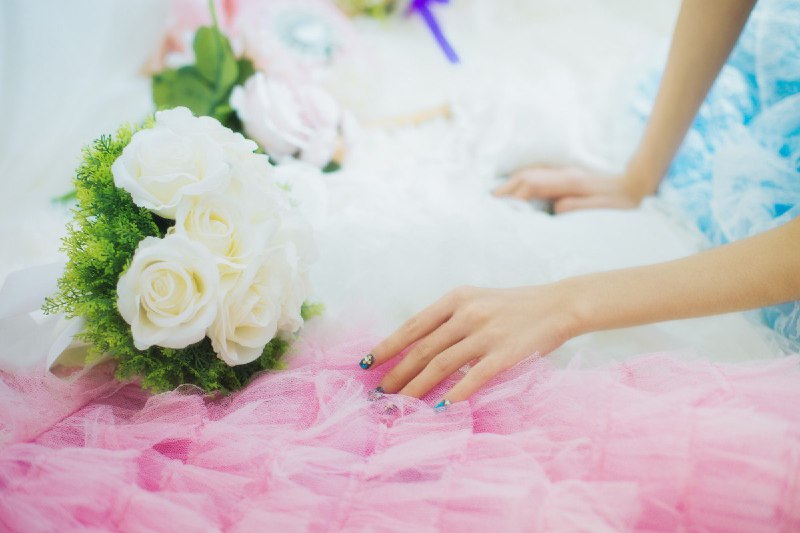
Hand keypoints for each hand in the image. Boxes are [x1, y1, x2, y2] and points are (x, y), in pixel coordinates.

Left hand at [362, 285, 578, 404]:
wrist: (558, 305)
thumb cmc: (513, 307)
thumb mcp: (477, 300)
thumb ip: (449, 319)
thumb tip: (416, 346)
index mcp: (456, 299)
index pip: (413, 326)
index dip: (388, 345)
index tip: (367, 362)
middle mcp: (467, 314)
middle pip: (422, 348)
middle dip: (396, 373)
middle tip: (379, 393)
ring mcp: (486, 334)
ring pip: (441, 365)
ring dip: (416, 388)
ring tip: (399, 404)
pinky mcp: (504, 354)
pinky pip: (473, 379)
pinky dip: (453, 396)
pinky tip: (438, 409)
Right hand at [493, 166, 646, 212]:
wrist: (636, 185)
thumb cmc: (620, 202)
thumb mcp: (600, 208)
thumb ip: (577, 207)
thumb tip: (555, 209)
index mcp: (568, 182)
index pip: (532, 185)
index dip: (513, 195)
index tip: (497, 207)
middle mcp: (563, 174)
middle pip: (526, 177)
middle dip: (505, 188)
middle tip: (487, 203)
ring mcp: (564, 174)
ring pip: (530, 174)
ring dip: (512, 184)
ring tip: (496, 197)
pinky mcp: (566, 178)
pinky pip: (538, 177)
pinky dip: (523, 183)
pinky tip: (517, 191)